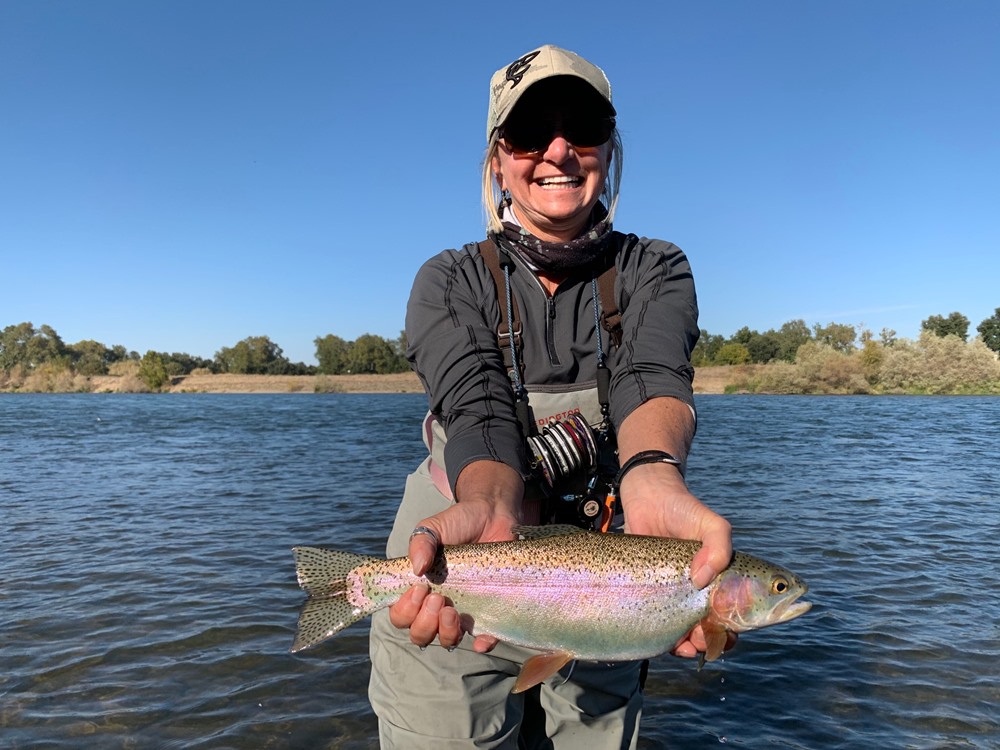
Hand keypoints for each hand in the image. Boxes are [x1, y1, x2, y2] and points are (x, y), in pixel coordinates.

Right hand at [387, 461, 522, 652]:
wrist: (493, 516)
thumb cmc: (458, 523)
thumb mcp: (433, 528)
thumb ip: (420, 543)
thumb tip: (417, 569)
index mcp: (419, 589)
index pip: (401, 615)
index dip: (405, 610)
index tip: (420, 588)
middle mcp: (437, 606)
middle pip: (420, 635)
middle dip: (424, 622)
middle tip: (437, 597)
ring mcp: (462, 611)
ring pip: (447, 640)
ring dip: (446, 633)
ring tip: (452, 611)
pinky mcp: (488, 612)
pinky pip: (484, 638)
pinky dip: (481, 644)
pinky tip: (481, 639)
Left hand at [620, 462, 734, 658]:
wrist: (645, 501)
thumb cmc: (683, 510)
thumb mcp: (711, 524)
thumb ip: (719, 546)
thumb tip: (702, 581)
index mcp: (726, 579)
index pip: (743, 611)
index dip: (743, 626)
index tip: (733, 628)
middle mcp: (706, 591)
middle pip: (720, 629)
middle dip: (718, 640)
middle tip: (706, 634)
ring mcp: (680, 597)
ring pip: (695, 635)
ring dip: (697, 648)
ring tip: (690, 644)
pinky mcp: (654, 599)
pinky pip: (667, 631)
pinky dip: (674, 645)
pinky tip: (675, 645)